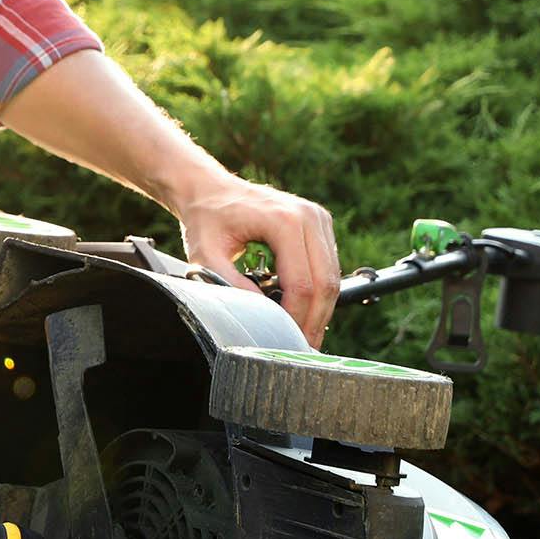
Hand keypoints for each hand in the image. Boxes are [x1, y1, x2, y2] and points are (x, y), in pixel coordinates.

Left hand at [173, 170, 340, 345]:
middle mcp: (309, 215)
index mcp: (284, 220)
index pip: (301, 283)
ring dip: (321, 310)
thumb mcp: (206, 256)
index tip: (283, 340)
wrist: (211, 189)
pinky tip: (304, 311)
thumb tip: (263, 315)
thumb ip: (231, 285)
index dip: (295, 318)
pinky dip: (319, 292)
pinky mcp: (321, 224)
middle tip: (302, 348)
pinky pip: (329, 267)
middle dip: (314, 320)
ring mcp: (319, 217)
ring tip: (304, 335)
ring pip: (333, 277)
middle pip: (325, 283)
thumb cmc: (207, 220)